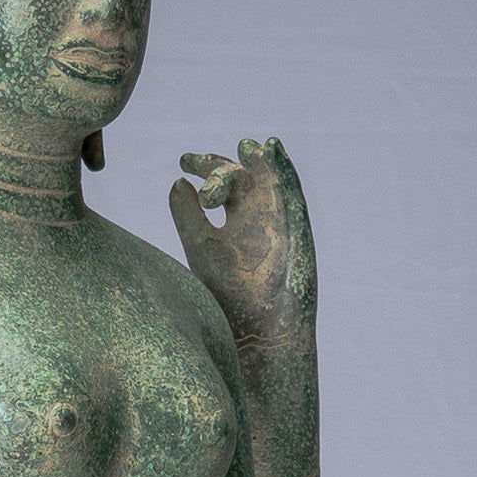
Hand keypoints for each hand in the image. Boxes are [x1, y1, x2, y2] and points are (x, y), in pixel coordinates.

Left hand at [169, 137, 314, 338]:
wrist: (257, 333)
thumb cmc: (227, 297)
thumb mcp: (200, 249)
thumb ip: (187, 217)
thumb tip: (178, 181)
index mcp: (235, 222)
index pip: (224, 185)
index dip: (206, 168)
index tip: (182, 161)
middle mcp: (259, 219)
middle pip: (247, 178)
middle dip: (226, 164)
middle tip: (200, 162)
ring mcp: (280, 225)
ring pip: (273, 183)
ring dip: (262, 160)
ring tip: (246, 143)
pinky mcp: (298, 234)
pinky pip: (293, 197)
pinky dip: (285, 172)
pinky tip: (271, 150)